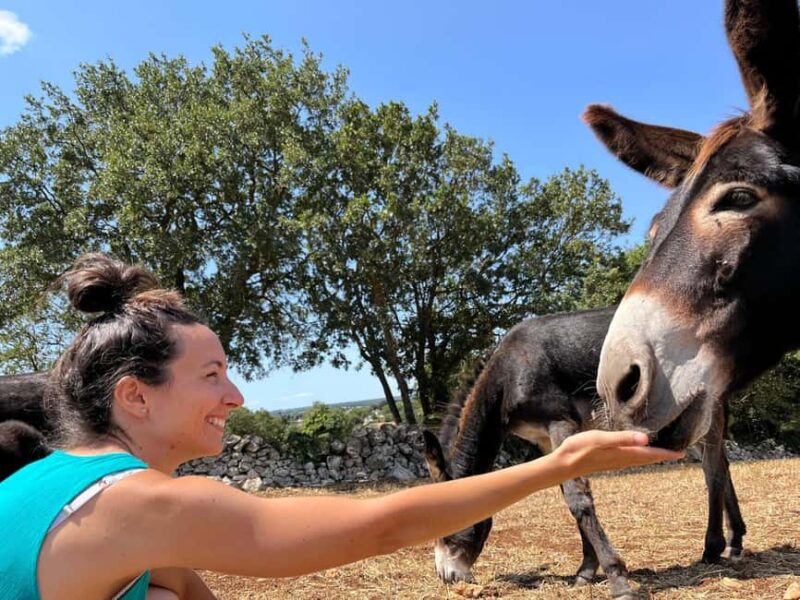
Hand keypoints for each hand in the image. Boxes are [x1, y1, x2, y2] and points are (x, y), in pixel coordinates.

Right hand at [554, 430, 683, 477]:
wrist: (565, 463)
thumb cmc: (581, 448)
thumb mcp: (601, 439)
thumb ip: (623, 438)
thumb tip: (647, 439)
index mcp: (625, 453)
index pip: (652, 454)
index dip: (668, 453)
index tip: (683, 452)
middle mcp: (624, 459)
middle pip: (650, 458)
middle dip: (664, 455)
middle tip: (680, 451)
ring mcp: (617, 461)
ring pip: (642, 459)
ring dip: (654, 456)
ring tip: (665, 451)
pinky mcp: (610, 459)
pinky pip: (633, 458)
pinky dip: (643, 455)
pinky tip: (640, 450)